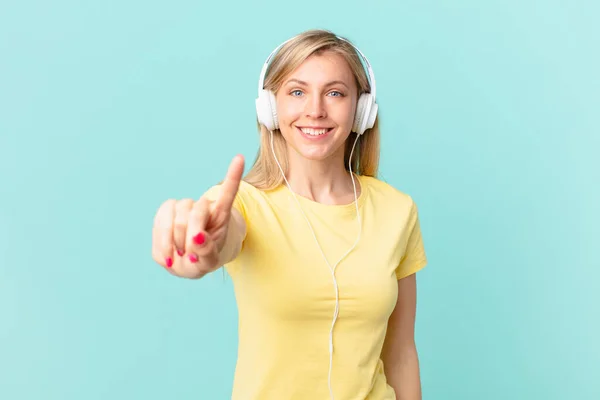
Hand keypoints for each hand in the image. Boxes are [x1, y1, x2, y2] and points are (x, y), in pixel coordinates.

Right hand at [152, 155, 244, 277]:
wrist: (187, 262)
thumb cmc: (203, 259)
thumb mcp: (210, 262)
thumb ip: (207, 253)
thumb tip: (197, 237)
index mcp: (220, 214)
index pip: (227, 193)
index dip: (232, 176)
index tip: (239, 158)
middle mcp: (202, 205)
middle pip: (194, 214)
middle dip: (190, 240)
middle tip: (192, 258)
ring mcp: (182, 207)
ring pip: (174, 219)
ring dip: (175, 242)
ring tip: (181, 256)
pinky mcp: (165, 213)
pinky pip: (160, 222)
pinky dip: (162, 243)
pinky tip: (168, 257)